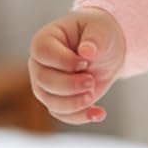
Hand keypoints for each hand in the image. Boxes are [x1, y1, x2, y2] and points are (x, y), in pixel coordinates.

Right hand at [28, 9, 124, 123]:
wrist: (107, 52)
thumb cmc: (100, 34)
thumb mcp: (101, 30)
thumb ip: (94, 39)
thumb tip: (86, 52)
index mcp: (45, 40)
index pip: (43, 52)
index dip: (64, 61)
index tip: (85, 61)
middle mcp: (40, 64)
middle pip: (43, 81)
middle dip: (69, 85)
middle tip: (91, 81)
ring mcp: (46, 85)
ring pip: (51, 102)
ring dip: (74, 103)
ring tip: (93, 94)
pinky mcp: (58, 101)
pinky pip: (62, 114)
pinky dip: (81, 116)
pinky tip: (99, 113)